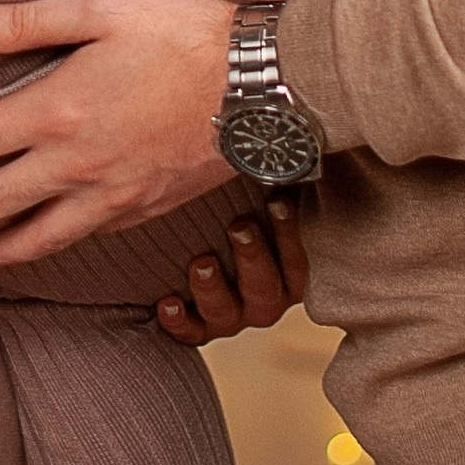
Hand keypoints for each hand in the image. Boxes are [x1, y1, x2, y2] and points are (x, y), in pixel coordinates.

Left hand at [0, 0, 235, 271]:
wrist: (266, 87)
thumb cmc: (187, 36)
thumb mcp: (102, 8)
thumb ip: (26, 20)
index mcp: (55, 111)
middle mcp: (73, 164)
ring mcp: (108, 195)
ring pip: (33, 236)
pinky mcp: (140, 208)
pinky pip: (79, 235)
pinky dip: (45, 246)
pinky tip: (35, 244)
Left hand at [156, 194, 309, 345]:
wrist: (194, 245)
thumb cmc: (232, 214)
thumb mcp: (251, 199)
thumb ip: (264, 181)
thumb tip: (274, 130)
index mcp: (288, 272)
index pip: (297, 259)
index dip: (288, 233)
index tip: (277, 199)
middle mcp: (264, 298)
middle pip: (265, 290)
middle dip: (253, 257)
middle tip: (238, 226)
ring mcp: (232, 314)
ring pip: (228, 315)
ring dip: (213, 290)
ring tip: (201, 263)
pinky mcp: (199, 326)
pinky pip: (192, 334)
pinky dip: (180, 322)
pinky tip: (166, 303)